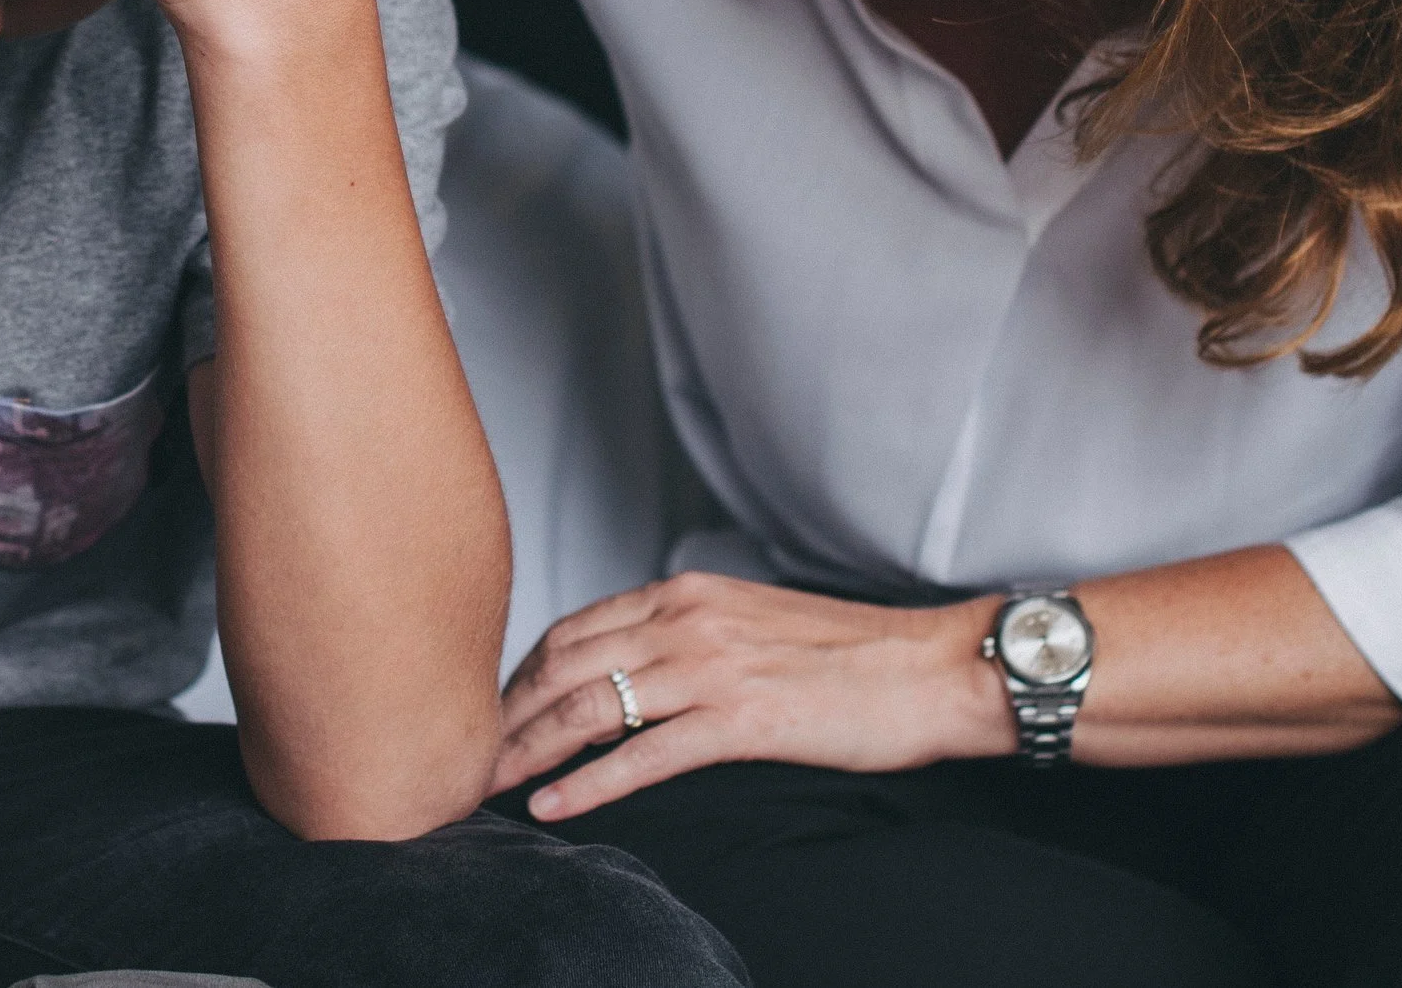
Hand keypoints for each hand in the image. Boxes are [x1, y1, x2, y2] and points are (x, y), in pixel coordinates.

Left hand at [492, 574, 1013, 820]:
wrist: (933, 669)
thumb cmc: (853, 655)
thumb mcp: (752, 620)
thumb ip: (689, 632)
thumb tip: (635, 665)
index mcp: (686, 593)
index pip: (575, 629)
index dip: (524, 672)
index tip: (499, 710)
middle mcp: (686, 620)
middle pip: (564, 665)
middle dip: (507, 713)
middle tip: (468, 752)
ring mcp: (710, 669)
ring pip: (588, 708)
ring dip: (528, 750)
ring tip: (488, 783)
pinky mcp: (739, 721)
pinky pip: (640, 756)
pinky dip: (585, 785)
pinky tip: (551, 807)